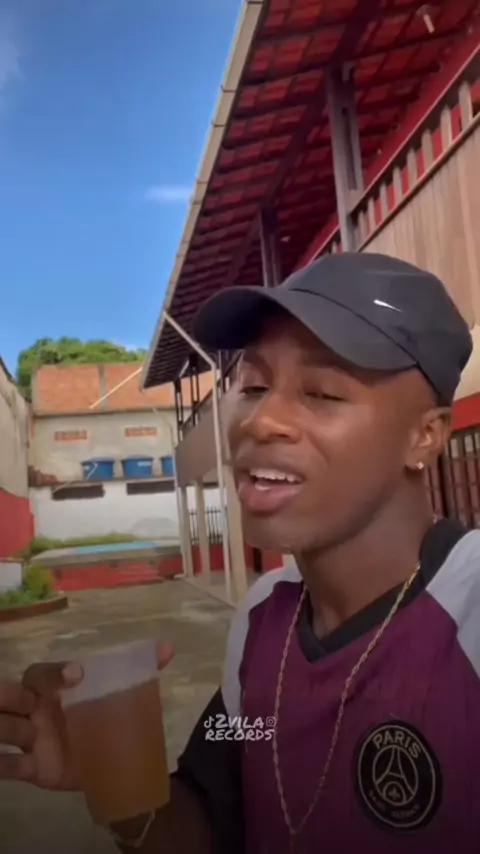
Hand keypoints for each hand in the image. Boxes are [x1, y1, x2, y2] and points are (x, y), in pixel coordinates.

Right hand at [0, 643, 173, 790]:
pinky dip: (1, 765)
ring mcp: (31, 738)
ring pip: (6, 729)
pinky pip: (9, 766)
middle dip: (8, 697)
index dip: (52, 672)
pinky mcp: (34, 768)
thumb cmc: (106, 715)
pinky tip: (1, 763)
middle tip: (21, 702)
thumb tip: (168, 648)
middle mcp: (36, 708)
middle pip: (10, 697)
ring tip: (14, 732)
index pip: (40, 673)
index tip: (76, 674)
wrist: (110, 759)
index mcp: (54, 687)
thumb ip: (141, 671)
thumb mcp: (121, 693)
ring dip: (4, 729)